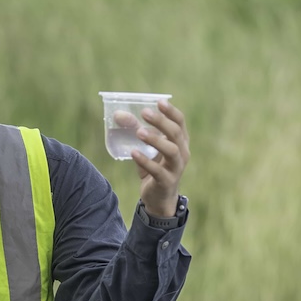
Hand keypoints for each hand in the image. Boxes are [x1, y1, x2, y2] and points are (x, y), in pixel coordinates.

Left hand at [131, 100, 189, 216]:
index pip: (180, 122)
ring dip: (155, 139)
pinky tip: (133, 153)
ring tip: (139, 132)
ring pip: (171, 150)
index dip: (171, 111)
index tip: (158, 102)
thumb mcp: (146, 148)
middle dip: (161, 121)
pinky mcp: (167, 181)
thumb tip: (117, 114)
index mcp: (180, 141)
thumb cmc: (154, 168)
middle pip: (176, 133)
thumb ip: (135, 131)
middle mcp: (182, 153)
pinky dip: (145, 161)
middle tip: (144, 113)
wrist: (159, 198)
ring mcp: (176, 168)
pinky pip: (158, 170)